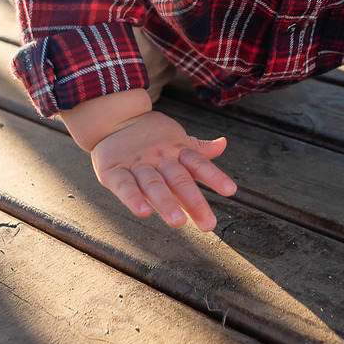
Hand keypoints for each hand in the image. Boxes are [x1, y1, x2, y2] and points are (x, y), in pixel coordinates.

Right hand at [90, 111, 236, 231]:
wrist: (114, 119)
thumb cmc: (149, 136)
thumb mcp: (175, 140)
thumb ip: (198, 150)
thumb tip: (222, 144)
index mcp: (175, 150)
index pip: (197, 163)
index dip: (214, 176)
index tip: (230, 190)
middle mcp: (159, 157)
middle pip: (179, 179)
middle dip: (194, 201)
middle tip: (208, 224)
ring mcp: (136, 164)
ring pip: (153, 184)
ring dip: (166, 202)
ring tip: (178, 221)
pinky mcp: (113, 170)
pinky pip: (124, 185)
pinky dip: (133, 198)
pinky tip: (143, 211)